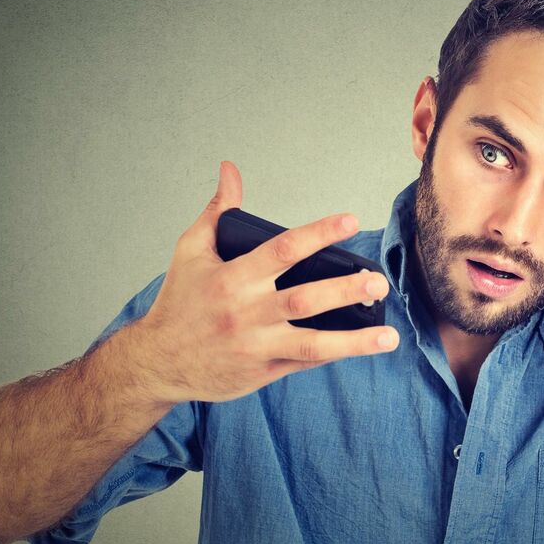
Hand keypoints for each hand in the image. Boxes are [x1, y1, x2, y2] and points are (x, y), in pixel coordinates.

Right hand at [134, 161, 399, 404]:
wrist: (156, 362)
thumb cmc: (179, 301)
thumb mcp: (191, 251)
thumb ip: (217, 211)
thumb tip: (230, 171)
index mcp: (232, 277)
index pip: (282, 250)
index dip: (319, 233)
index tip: (351, 220)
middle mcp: (246, 312)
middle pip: (304, 299)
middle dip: (345, 290)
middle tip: (378, 280)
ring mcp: (256, 346)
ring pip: (312, 343)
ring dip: (353, 340)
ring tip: (388, 335)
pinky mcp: (261, 372)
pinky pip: (304, 362)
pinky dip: (334, 353)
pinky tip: (365, 347)